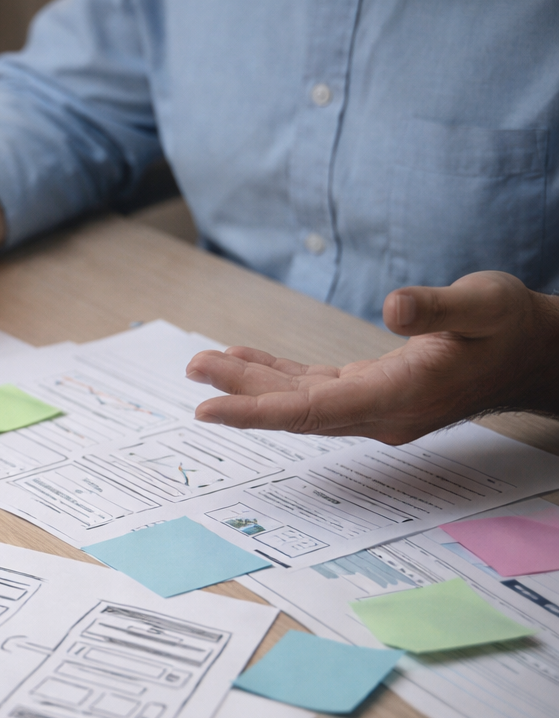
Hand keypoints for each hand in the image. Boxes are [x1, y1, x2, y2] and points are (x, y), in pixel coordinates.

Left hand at [185, 271, 558, 443]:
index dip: (257, 410)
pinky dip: (276, 375)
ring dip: (250, 383)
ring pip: (299, 400)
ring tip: (203, 363)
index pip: (312, 409)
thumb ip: (438, 308)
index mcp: (401, 396)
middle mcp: (379, 412)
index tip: (209, 408)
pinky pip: (312, 389)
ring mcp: (373, 407)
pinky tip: (243, 360)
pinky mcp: (370, 392)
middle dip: (240, 394)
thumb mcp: (484, 305)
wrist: (534, 353)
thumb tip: (395, 306)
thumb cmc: (510, 326)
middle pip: (296, 408)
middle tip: (192, 371)